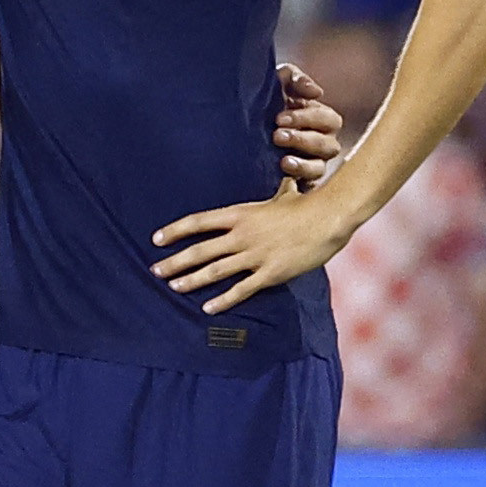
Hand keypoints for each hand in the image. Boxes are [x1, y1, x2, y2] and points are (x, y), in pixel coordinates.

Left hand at [150, 187, 361, 312]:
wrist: (330, 217)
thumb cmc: (307, 204)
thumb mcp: (281, 194)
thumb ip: (271, 193)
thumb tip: (279, 179)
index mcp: (241, 214)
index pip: (198, 222)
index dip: (175, 231)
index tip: (156, 239)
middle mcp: (242, 235)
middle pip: (200, 250)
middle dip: (175, 262)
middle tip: (155, 270)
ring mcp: (256, 255)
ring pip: (215, 271)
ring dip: (192, 280)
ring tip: (173, 287)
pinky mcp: (271, 273)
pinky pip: (242, 289)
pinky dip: (223, 300)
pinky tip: (207, 308)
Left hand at [272, 61, 344, 193]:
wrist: (233, 129)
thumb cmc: (262, 103)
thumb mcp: (275, 84)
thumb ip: (293, 78)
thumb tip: (316, 92)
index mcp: (320, 120)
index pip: (328, 120)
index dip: (307, 118)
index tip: (279, 118)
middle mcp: (321, 143)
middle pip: (328, 145)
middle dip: (303, 139)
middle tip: (277, 135)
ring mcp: (311, 165)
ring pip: (320, 168)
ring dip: (302, 164)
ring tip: (283, 160)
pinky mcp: (298, 184)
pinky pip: (307, 188)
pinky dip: (298, 182)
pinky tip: (283, 177)